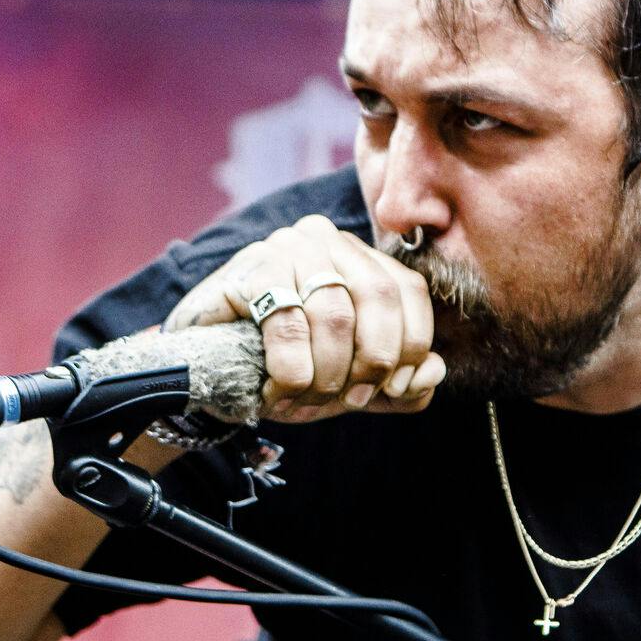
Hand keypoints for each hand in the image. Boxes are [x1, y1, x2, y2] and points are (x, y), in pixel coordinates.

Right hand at [164, 215, 445, 421]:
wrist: (208, 372)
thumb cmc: (287, 369)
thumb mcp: (354, 383)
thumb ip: (404, 384)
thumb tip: (433, 372)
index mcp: (361, 259)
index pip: (409, 292)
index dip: (411, 345)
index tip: (391, 389)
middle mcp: (329, 240)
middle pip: (379, 297)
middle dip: (371, 362)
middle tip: (348, 400)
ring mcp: (288, 247)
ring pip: (334, 314)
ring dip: (326, 373)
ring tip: (305, 398)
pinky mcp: (250, 268)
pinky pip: (287, 323)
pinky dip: (291, 369)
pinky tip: (278, 390)